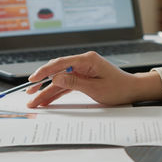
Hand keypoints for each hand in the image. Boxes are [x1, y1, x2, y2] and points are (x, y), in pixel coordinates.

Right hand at [26, 51, 161, 107]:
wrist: (132, 90)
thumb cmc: (119, 88)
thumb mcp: (96, 88)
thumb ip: (74, 82)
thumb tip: (56, 77)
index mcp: (87, 60)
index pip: (60, 63)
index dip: (44, 71)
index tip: (33, 79)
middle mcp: (83, 63)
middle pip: (57, 71)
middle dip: (42, 83)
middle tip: (29, 92)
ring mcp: (82, 70)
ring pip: (60, 80)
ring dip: (48, 91)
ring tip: (34, 101)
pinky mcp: (83, 78)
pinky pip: (67, 84)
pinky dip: (57, 92)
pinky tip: (47, 99)